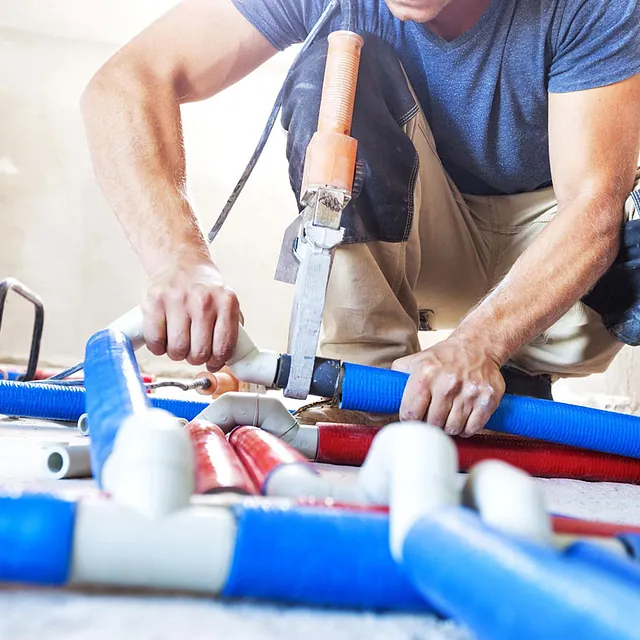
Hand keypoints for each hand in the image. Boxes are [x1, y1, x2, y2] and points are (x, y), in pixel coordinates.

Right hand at [141, 255, 240, 371]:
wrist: (183, 264)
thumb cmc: (206, 292)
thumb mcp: (227, 305)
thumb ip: (232, 331)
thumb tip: (228, 361)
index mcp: (226, 302)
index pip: (223, 348)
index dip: (216, 361)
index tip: (211, 361)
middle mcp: (203, 299)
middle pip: (199, 353)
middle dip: (195, 358)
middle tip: (193, 350)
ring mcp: (177, 299)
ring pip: (177, 349)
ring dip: (176, 353)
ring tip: (178, 342)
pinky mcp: (154, 300)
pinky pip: (155, 341)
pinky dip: (158, 347)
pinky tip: (163, 338)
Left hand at [391, 337, 504, 436]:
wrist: (477, 346)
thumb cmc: (443, 357)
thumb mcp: (414, 361)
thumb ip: (394, 380)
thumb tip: (374, 402)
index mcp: (425, 374)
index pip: (410, 413)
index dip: (410, 420)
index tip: (413, 418)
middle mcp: (447, 383)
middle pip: (433, 424)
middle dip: (430, 424)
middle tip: (432, 416)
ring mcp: (469, 392)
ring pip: (453, 428)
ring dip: (448, 427)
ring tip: (448, 415)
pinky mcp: (488, 399)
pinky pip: (473, 428)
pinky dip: (467, 428)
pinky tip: (463, 417)